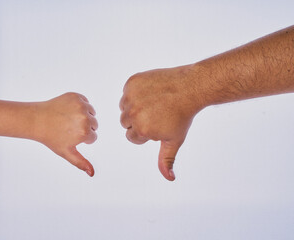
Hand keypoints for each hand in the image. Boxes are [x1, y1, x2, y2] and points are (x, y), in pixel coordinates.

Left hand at [33, 92, 97, 175]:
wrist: (37, 120)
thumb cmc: (51, 137)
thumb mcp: (67, 152)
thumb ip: (81, 162)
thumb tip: (92, 173)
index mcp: (85, 132)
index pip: (93, 136)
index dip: (82, 138)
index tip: (70, 136)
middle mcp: (85, 118)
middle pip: (94, 124)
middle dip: (85, 127)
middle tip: (68, 128)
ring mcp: (81, 105)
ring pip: (91, 112)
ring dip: (84, 115)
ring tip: (68, 119)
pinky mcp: (76, 96)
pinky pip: (85, 101)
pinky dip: (80, 105)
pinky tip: (68, 111)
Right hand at [120, 65, 203, 180]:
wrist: (190, 88)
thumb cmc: (182, 116)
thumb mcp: (174, 140)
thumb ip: (166, 160)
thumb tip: (169, 178)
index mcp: (141, 130)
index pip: (132, 136)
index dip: (145, 132)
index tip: (158, 124)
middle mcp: (133, 114)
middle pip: (125, 122)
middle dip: (137, 120)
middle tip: (156, 113)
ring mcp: (131, 96)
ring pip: (124, 107)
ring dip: (134, 106)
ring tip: (153, 103)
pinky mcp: (132, 82)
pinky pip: (127, 92)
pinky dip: (135, 92)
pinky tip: (151, 92)